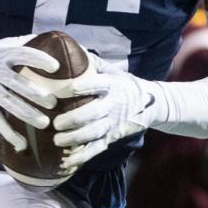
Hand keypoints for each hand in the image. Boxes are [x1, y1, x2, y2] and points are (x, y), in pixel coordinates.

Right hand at [0, 37, 60, 151]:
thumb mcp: (3, 44)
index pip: (23, 55)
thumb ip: (24, 42)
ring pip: (9, 103)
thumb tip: (52, 37)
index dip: (39, 60)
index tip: (55, 67)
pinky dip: (9, 133)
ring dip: (26, 114)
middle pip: (17, 83)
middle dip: (35, 93)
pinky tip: (22, 145)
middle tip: (53, 102)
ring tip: (44, 123)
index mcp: (3, 55)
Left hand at [52, 58, 160, 173]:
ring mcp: (114, 122)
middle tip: (56, 123)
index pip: (98, 84)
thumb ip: (93, 62)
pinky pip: (97, 148)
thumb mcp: (113, 70)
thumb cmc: (124, 83)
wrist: (152, 103)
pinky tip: (67, 161)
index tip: (67, 89)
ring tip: (57, 141)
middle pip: (94, 113)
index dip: (83, 87)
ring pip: (94, 133)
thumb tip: (71, 46)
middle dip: (74, 120)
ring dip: (75, 139)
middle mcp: (114, 104)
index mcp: (113, 85)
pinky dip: (82, 156)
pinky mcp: (113, 136)